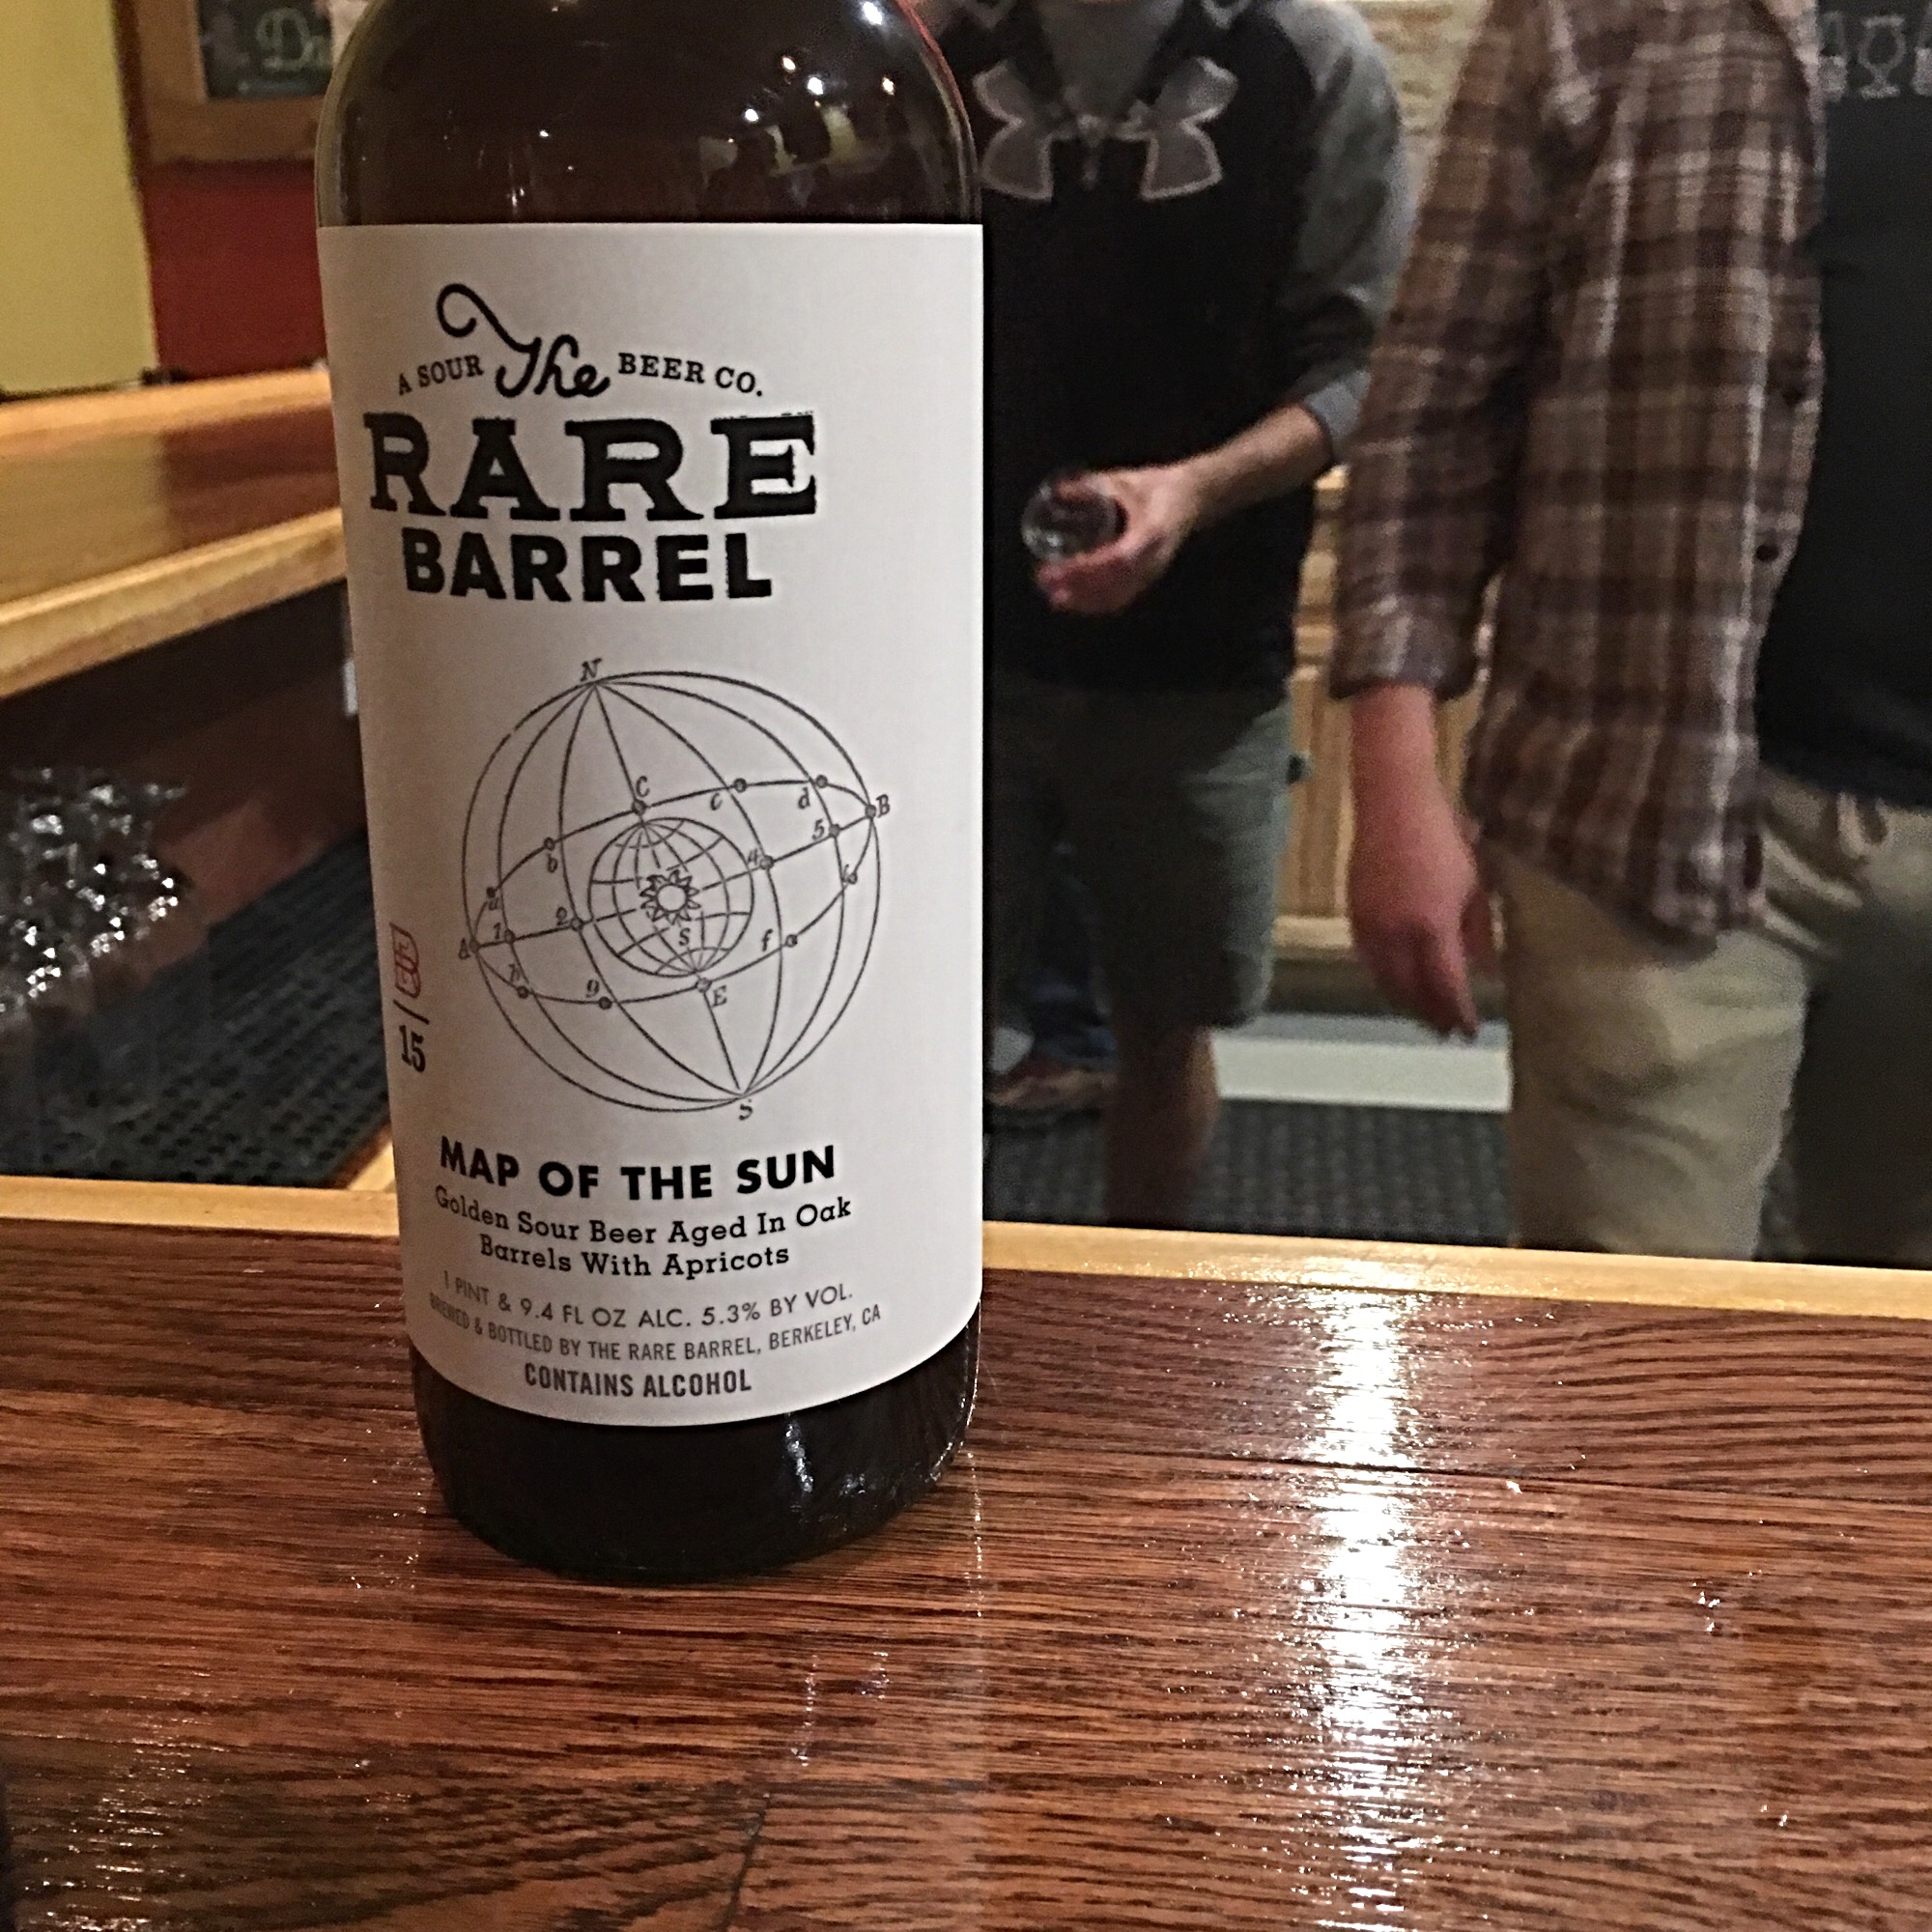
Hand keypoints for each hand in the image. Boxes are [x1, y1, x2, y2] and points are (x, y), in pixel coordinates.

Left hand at [1035, 464, 1202, 616]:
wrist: (1192, 497)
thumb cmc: (1159, 487)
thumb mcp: (1125, 481)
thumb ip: (1092, 486)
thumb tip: (1058, 491)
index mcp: (1152, 534)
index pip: (1116, 559)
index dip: (1085, 568)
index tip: (1057, 567)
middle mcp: (1154, 559)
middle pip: (1114, 585)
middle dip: (1078, 588)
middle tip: (1046, 582)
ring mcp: (1153, 572)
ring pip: (1117, 597)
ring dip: (1085, 601)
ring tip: (1055, 597)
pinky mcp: (1149, 578)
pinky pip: (1123, 598)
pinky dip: (1097, 603)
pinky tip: (1076, 602)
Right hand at [1348, 691, 1494, 1038]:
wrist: (1395, 800)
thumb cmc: (1444, 834)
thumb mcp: (1475, 883)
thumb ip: (1480, 932)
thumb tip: (1489, 971)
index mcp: (1432, 925)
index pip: (1445, 985)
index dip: (1457, 1012)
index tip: (1469, 1030)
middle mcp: (1396, 933)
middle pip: (1410, 991)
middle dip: (1429, 1015)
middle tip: (1445, 1032)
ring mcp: (1371, 924)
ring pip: (1383, 979)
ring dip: (1403, 1002)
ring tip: (1421, 1015)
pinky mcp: (1354, 912)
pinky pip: (1367, 959)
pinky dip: (1382, 978)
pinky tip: (1394, 982)